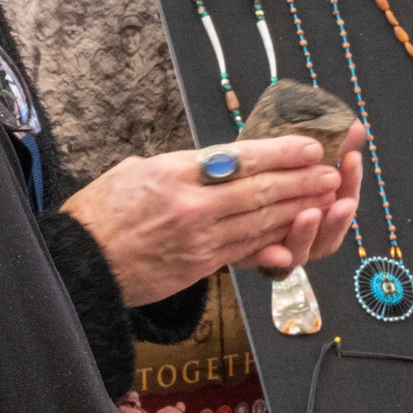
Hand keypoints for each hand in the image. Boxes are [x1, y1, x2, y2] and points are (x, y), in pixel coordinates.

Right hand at [63, 130, 363, 307]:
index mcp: (172, 171)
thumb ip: (181, 167)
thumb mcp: (136, 171)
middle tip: (332, 171)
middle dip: (300, 180)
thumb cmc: (102, 213)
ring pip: (258, 221)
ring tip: (326, 196)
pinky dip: (275, 240)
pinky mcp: (198, 266)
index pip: (238, 157)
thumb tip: (218, 162)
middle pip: (257, 189)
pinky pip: (245, 251)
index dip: (280, 152)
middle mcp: (189, 204)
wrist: (80, 263)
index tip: (309, 146)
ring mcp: (197, 238)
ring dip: (298, 208)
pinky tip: (297, 232)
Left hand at [236, 120, 365, 275]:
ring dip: (310, 234)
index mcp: (317, 205)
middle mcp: (304, 231)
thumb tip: (356, 127)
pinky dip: (278, 258)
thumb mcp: (280, 156)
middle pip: (331, 227)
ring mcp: (282, 247)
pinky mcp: (254, 258)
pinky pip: (271, 263)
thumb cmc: (251, 171)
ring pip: (306, 249)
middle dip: (338, 213)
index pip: (343, 196)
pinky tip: (280, 253)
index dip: (352, 180)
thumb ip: (318, 148)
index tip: (352, 158)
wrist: (211, 198)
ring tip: (310, 215)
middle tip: (343, 197)